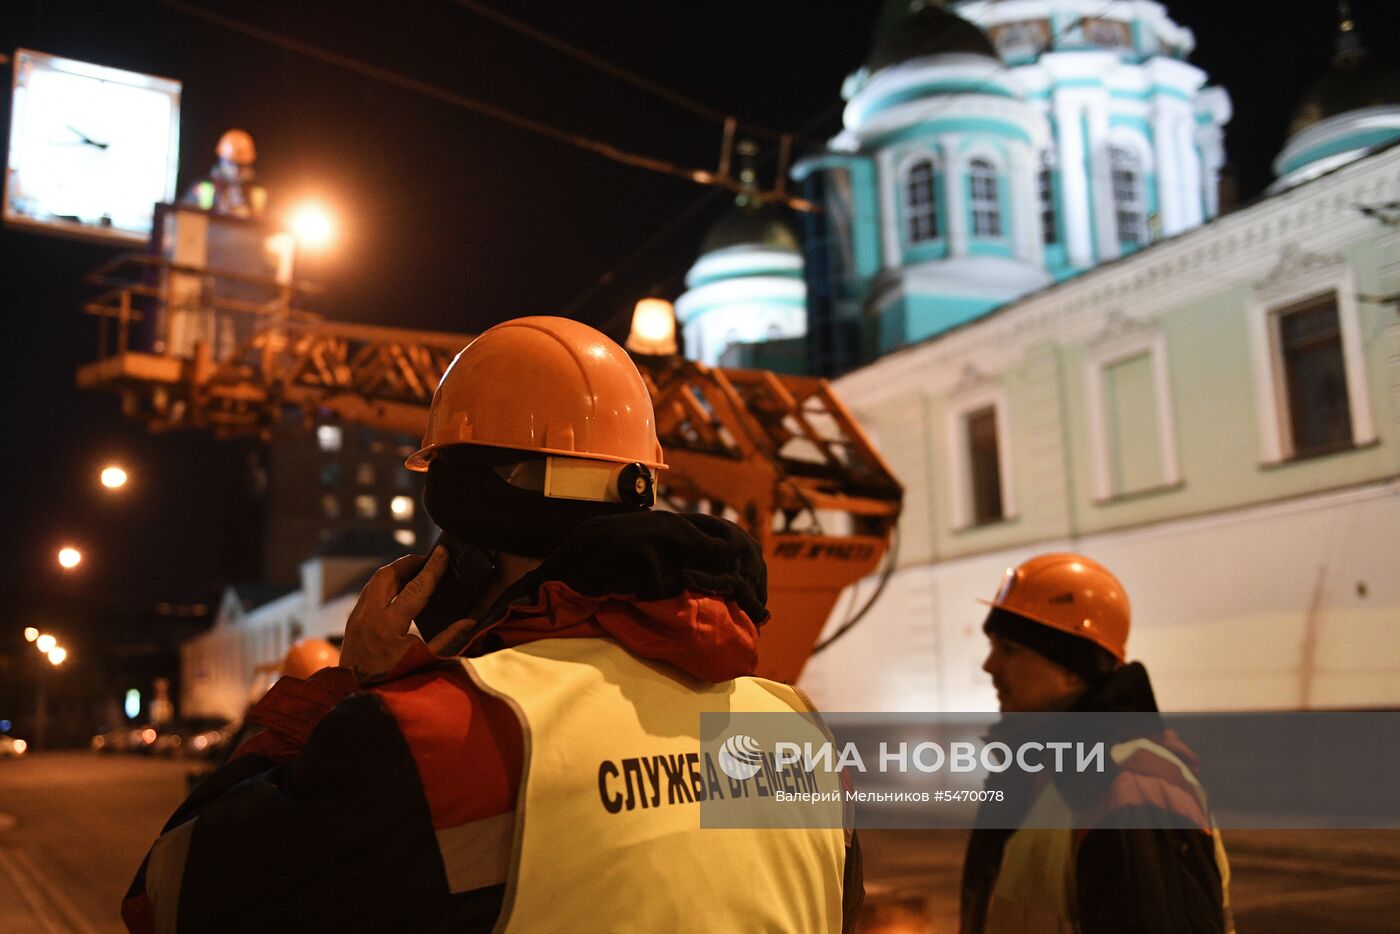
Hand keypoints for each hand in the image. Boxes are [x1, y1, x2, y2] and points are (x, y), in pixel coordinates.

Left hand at [341, 548, 447, 683]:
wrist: (355, 696)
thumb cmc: (393, 681)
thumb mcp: (424, 662)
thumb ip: (448, 640)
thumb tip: (470, 621)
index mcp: (388, 625)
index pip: (415, 587)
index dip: (432, 568)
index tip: (443, 552)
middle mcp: (369, 616)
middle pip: (387, 575)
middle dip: (409, 563)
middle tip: (428, 559)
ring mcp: (357, 618)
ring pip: (375, 581)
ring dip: (395, 572)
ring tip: (415, 570)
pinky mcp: (353, 622)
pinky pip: (369, 592)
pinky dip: (385, 584)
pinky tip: (398, 589)